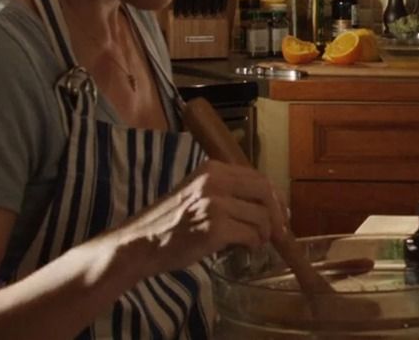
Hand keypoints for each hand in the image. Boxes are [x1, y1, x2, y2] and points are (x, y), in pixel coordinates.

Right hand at [105, 159, 285, 278]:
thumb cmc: (168, 223)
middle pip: (264, 191)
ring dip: (264, 233)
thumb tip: (265, 203)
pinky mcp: (215, 228)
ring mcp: (214, 204)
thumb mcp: (197, 194)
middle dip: (276, 213)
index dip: (274, 196)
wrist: (139, 244)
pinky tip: (246, 248)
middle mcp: (214, 181)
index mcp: (211, 169)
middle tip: (277, 231)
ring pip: (261, 216)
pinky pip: (251, 235)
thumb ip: (226, 192)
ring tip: (256, 242)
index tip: (280, 212)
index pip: (257, 177)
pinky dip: (254, 244)